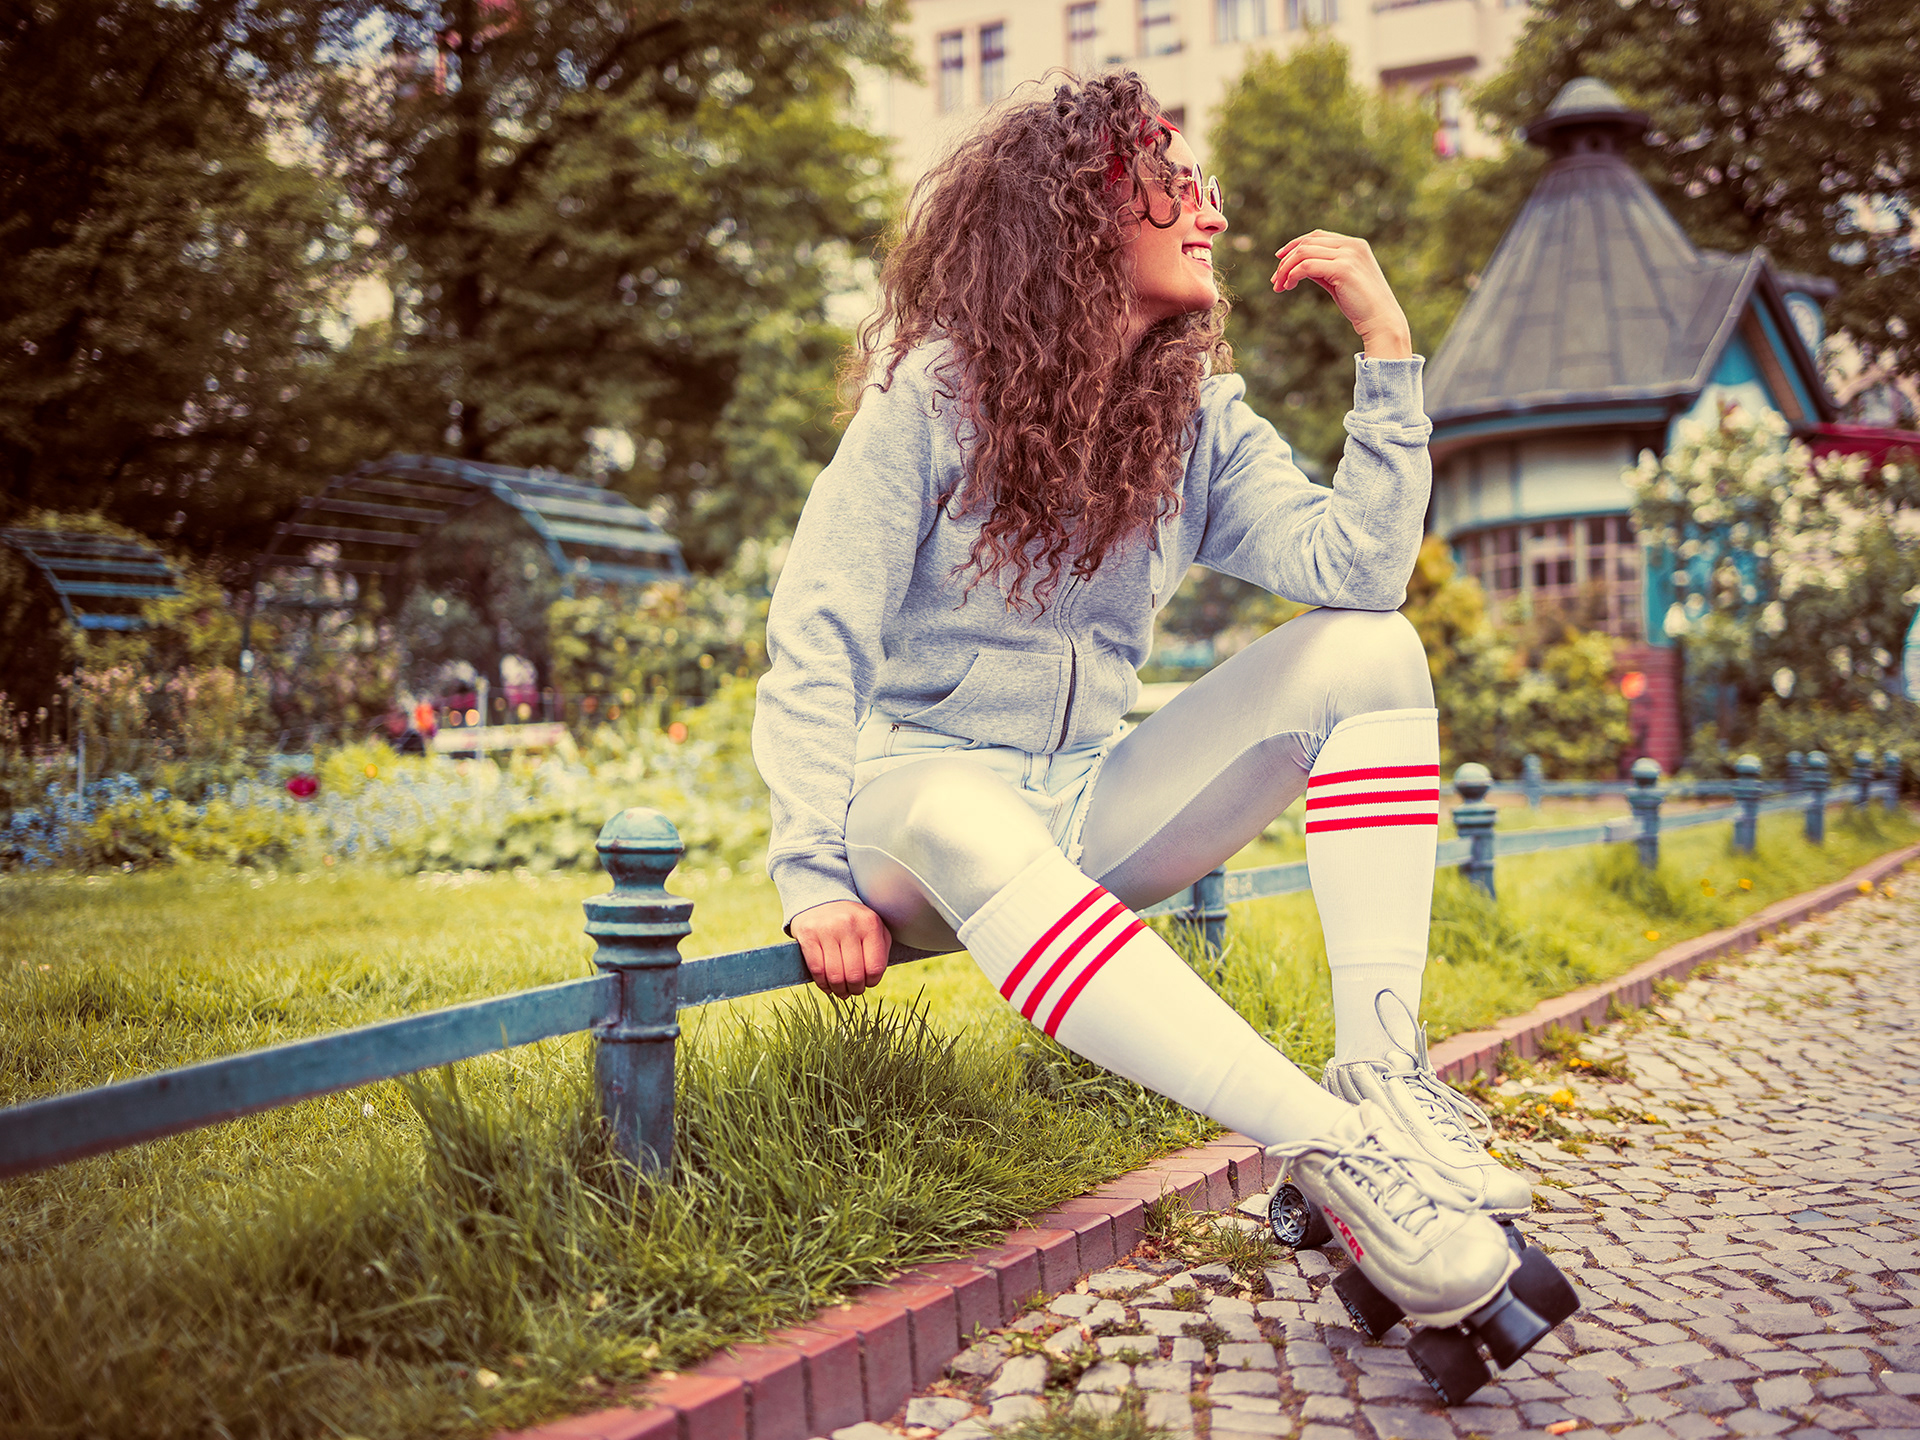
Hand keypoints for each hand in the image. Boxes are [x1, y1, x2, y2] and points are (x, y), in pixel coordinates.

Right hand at [790, 900, 891, 998]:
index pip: (875, 967)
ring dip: (839, 990)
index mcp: (870, 923)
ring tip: (841, 991)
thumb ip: (881, 950)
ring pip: (834, 975)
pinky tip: (827, 985)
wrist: (822, 900)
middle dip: (855, 989)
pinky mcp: (808, 934)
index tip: (868, 983)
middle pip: (854, 974)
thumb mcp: (874, 928)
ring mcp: (826, 929)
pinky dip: (822, 984)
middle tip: (853, 991)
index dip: (872, 982)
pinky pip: (816, 969)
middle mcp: (848, 924)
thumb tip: (873, 979)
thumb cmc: (853, 921)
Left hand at [1271, 230, 1412, 359]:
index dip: (1295, 245)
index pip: (1317, 236)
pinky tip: (1288, 287)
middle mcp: (1352, 245)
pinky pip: (1307, 266)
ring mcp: (1349, 255)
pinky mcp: (1343, 269)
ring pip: (1304, 252)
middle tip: (1275, 280)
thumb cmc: (1360, 304)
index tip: (1279, 261)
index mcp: (1355, 244)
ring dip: (1286, 269)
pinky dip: (1292, 275)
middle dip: (1286, 260)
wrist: (1381, 320)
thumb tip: (1297, 266)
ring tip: (1279, 286)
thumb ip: (1322, 268)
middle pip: (1308, 242)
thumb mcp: (1339, 281)